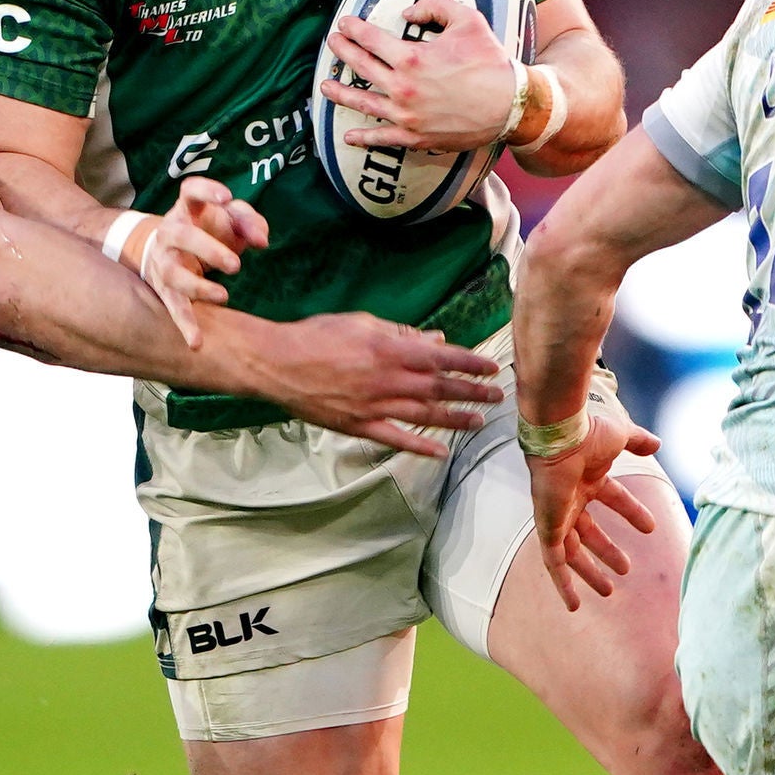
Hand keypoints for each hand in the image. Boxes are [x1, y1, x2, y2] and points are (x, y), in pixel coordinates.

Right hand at [132, 177, 267, 347]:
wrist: (165, 252)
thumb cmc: (207, 231)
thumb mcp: (230, 220)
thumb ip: (249, 222)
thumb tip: (262, 241)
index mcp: (187, 209)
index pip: (190, 190)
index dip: (206, 190)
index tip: (226, 198)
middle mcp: (170, 233)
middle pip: (182, 235)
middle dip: (208, 249)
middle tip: (236, 265)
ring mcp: (164, 262)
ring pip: (173, 273)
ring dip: (197, 286)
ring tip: (223, 296)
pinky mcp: (164, 289)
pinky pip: (174, 307)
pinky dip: (185, 325)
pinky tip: (197, 343)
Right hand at [243, 313, 502, 455]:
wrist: (278, 362)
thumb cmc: (317, 335)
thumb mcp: (362, 323)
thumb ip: (402, 333)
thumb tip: (436, 339)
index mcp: (391, 350)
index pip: (443, 358)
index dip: (470, 363)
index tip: (491, 368)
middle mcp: (389, 380)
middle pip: (440, 388)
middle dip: (472, 391)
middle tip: (497, 395)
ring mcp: (375, 406)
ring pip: (425, 414)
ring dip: (456, 418)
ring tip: (479, 420)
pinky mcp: (359, 426)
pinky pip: (396, 438)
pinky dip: (420, 445)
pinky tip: (441, 451)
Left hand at [319, 0, 524, 153]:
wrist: (511, 105)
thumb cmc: (490, 61)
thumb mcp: (467, 20)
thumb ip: (435, 6)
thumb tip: (408, 12)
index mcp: (411, 58)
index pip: (371, 39)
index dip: (354, 29)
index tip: (344, 24)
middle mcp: (402, 88)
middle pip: (361, 68)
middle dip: (343, 53)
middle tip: (332, 44)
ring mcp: (406, 116)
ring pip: (363, 103)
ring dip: (341, 94)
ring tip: (325, 87)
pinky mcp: (415, 137)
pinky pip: (383, 138)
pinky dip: (364, 138)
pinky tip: (348, 136)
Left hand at [530, 414, 663, 608]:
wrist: (561, 437)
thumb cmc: (587, 434)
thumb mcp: (620, 437)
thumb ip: (638, 441)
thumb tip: (658, 444)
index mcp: (587, 478)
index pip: (613, 499)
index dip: (631, 512)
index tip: (650, 528)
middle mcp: (570, 499)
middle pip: (589, 533)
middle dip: (606, 551)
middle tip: (626, 568)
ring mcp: (557, 516)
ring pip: (572, 553)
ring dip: (589, 573)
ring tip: (609, 591)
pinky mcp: (548, 530)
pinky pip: (553, 563)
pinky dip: (562, 583)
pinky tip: (573, 603)